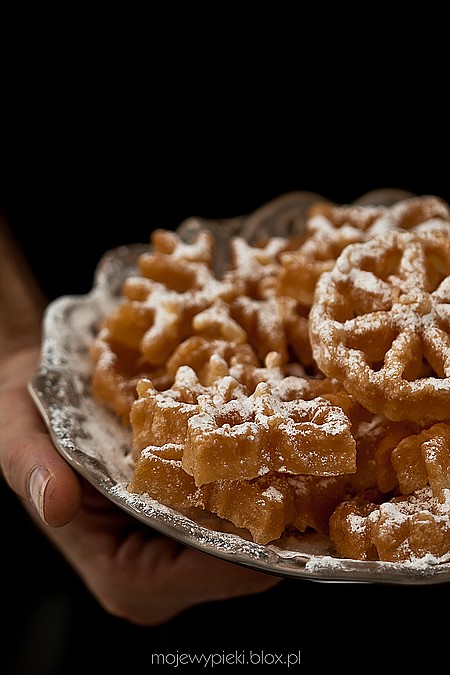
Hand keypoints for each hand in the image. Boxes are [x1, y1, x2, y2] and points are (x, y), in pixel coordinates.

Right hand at [0, 344, 279, 624]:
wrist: (40, 394)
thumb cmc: (28, 425)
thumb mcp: (20, 442)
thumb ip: (35, 473)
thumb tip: (58, 505)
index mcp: (119, 572)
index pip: (194, 579)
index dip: (241, 555)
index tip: (283, 514)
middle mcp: (156, 570)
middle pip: (232, 565)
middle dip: (271, 523)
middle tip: (310, 477)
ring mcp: (178, 546)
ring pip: (242, 538)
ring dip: (272, 499)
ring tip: (303, 460)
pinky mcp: (190, 519)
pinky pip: (235, 511)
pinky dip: (257, 483)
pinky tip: (276, 448)